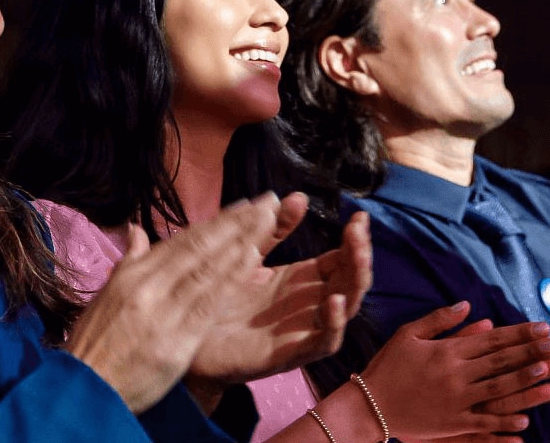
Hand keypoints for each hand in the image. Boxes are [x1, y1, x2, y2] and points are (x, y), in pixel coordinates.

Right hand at [64, 193, 282, 412]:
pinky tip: (253, 260)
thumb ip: (130, 261)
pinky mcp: (177, 340)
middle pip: (201, 247)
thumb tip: (136, 230)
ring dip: (241, 242)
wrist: (85, 388)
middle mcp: (150, 285)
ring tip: (267, 221)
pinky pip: (209, 303)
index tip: (243, 206)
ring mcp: (164, 311)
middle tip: (266, 202)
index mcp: (135, 274)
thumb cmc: (95, 343)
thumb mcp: (108, 295)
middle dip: (237, 223)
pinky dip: (232, 278)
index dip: (216, 222)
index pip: (183, 241)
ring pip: (209, 269)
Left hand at [187, 202, 371, 386]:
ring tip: (358, 257)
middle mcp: (309, 303)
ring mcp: (303, 329)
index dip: (354, 240)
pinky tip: (332, 301)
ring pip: (344, 309)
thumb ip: (274, 228)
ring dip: (355, 284)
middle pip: (349, 281)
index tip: (359, 217)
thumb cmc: (220, 295)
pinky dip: (333, 324)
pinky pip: (322, 341)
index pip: (342, 259)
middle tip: (360, 232)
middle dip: (360, 256)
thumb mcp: (247, 253)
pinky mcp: (290, 352)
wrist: (189, 336)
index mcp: (302, 279)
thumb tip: (299, 196)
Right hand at [359, 303, 549, 441]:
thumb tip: (467, 305)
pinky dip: (505, 422)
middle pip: (502, 361)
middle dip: (533, 353)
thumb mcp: (408, 334)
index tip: (543, 328)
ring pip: (499, 389)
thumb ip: (439, 320)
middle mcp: (457, 374)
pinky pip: (485, 423)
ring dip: (526, 381)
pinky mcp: (453, 423)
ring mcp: (457, 400)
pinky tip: (525, 420)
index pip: (493, 340)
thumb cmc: (388, 366)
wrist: (370, 404)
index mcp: (447, 351)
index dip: (520, 334)